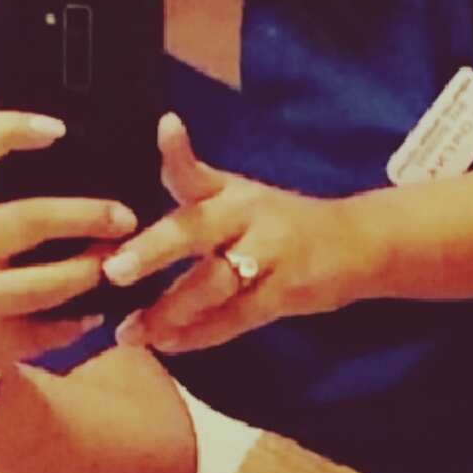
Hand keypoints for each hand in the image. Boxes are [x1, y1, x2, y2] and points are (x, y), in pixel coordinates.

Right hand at [0, 112, 135, 407]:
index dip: (12, 130)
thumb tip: (73, 165)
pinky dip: (78, 322)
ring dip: (89, 272)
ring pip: (46, 285)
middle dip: (87, 215)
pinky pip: (46, 332)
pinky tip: (95, 312)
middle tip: (125, 217)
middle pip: (30, 220)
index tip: (58, 128)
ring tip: (117, 263)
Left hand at [102, 115, 365, 352]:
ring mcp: (269, 256)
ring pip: (213, 284)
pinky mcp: (285, 294)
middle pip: (198, 230)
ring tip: (132, 332)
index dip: (179, 151)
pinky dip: (200, 334)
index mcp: (233, 192)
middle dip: (154, 251)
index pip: (200, 170)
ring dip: (169, 310)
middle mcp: (247, 217)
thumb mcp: (242, 197)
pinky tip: (168, 344)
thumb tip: (125, 218)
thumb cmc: (283, 223)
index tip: (165, 128)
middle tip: (114, 270)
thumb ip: (193, 197)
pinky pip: (236, 318)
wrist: (359, 244)